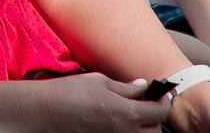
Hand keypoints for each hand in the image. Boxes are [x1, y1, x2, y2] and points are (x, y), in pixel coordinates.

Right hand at [10, 74, 168, 130]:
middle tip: (145, 103)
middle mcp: (125, 131)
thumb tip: (142, 86)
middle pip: (155, 130)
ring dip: (143, 127)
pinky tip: (116, 120)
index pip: (159, 111)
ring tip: (130, 113)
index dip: (163, 101)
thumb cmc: (69, 92)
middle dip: (154, 117)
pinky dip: (127, 130)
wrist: (45, 110)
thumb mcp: (98, 81)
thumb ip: (124, 87)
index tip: (160, 94)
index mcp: (127, 113)